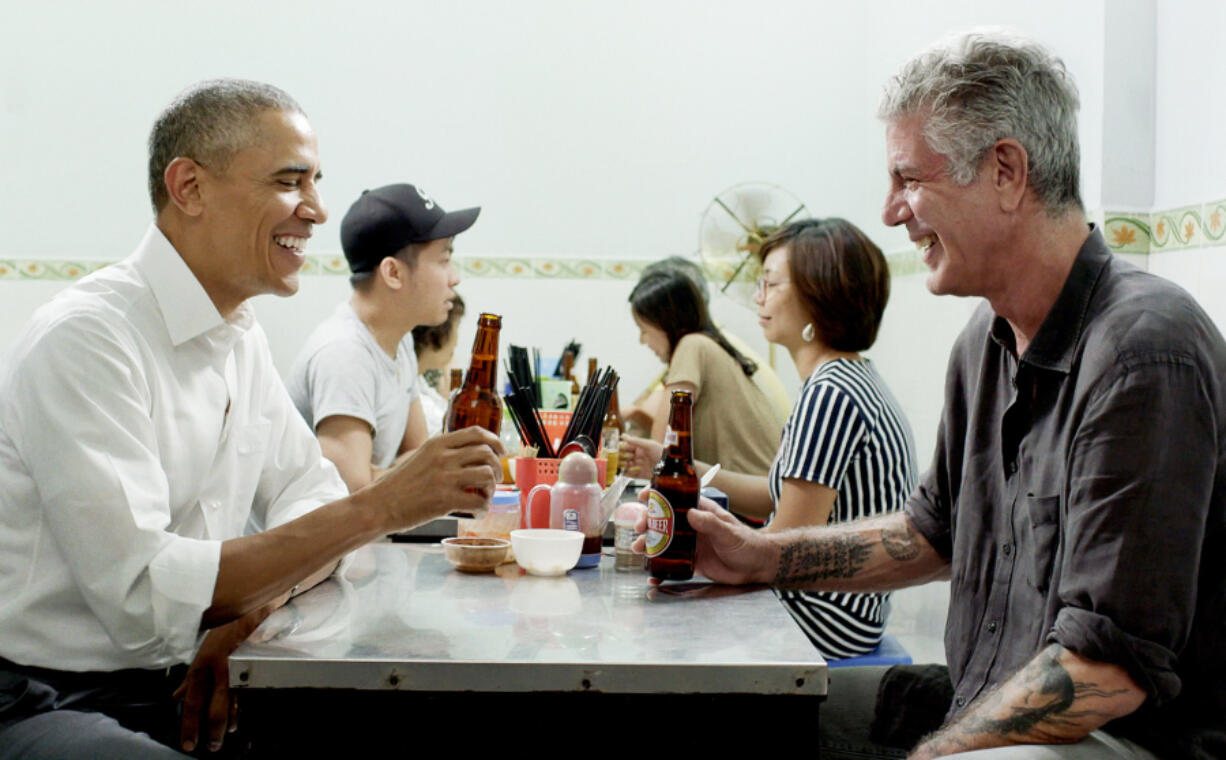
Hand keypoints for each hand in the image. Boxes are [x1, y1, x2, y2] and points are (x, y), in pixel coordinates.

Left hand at [173, 619, 247, 752]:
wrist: (251, 607)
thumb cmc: (225, 629)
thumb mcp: (203, 653)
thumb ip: (191, 678)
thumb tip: (177, 696)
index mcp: (202, 666)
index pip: (193, 702)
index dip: (190, 725)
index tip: (188, 744)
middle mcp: (217, 670)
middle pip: (213, 709)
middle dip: (212, 731)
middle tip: (211, 747)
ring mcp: (237, 669)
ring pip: (232, 704)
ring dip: (228, 723)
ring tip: (226, 736)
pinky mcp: (253, 666)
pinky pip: (247, 693)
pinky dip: (241, 708)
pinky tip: (239, 719)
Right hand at [375, 426, 503, 527]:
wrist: (378, 505)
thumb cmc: (398, 485)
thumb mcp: (419, 457)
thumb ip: (441, 452)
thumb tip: (468, 455)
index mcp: (437, 444)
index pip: (476, 433)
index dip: (495, 441)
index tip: (501, 451)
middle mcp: (443, 457)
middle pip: (487, 453)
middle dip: (497, 467)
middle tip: (495, 479)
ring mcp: (445, 478)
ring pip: (487, 475)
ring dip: (492, 488)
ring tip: (485, 497)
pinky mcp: (445, 500)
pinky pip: (478, 502)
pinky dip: (483, 508)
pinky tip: (477, 513)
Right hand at [620, 434, 662, 478]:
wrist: (669, 467)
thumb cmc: (662, 453)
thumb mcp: (649, 445)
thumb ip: (636, 441)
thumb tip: (623, 436)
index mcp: (639, 448)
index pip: (626, 447)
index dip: (621, 447)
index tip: (619, 448)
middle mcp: (637, 456)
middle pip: (623, 456)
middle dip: (622, 456)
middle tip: (626, 456)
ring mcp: (638, 465)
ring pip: (625, 465)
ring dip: (624, 464)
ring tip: (628, 463)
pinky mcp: (639, 474)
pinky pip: (629, 474)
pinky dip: (629, 472)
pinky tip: (633, 469)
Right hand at [633, 496, 777, 585]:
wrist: (756, 567)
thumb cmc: (747, 543)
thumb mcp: (729, 532)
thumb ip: (711, 523)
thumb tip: (691, 513)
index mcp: (700, 512)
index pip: (675, 499)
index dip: (657, 496)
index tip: (643, 496)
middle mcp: (691, 526)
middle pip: (663, 521)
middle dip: (647, 522)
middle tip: (639, 529)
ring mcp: (689, 544)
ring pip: (663, 541)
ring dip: (648, 544)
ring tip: (638, 549)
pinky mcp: (691, 561)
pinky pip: (671, 564)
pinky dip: (660, 569)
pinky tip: (651, 574)